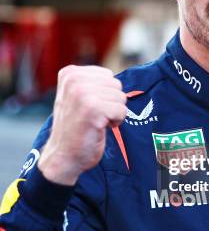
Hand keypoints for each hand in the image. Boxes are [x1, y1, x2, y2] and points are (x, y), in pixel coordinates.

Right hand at [39, 65, 126, 185]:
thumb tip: (118, 80)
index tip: (88, 107)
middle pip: (116, 85)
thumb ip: (93, 82)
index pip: (108, 75)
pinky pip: (122, 110)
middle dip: (111, 102)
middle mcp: (74, 80)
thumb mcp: (77, 96)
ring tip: (95, 121)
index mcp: (70, 74)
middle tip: (93, 116)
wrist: (63, 156)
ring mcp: (82, 93)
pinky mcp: (93, 109)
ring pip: (121, 97)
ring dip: (113, 113)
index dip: (104, 94)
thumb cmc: (75, 127)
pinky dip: (116, 122)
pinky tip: (99, 127)